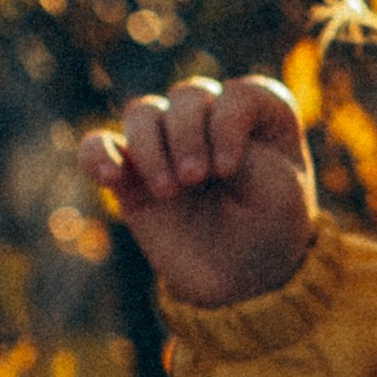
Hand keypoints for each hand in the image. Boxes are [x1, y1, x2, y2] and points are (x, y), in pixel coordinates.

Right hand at [80, 76, 317, 308]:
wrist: (242, 282)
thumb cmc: (270, 230)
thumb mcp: (280, 194)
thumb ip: (243, 155)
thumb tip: (182, 143)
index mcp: (260, 117)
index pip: (239, 94)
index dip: (228, 123)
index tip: (229, 169)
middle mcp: (212, 120)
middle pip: (188, 96)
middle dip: (188, 133)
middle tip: (195, 179)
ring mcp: (169, 144)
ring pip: (143, 112)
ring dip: (150, 145)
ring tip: (169, 191)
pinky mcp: (132, 176)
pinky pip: (98, 147)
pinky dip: (96, 153)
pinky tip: (109, 176)